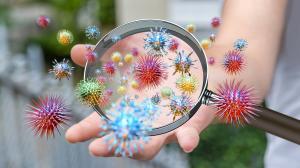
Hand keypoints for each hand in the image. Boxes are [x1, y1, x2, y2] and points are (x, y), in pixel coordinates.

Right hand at [65, 43, 216, 159]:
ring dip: (143, 147)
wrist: (201, 68)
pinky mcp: (194, 119)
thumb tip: (77, 52)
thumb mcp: (132, 55)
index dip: (89, 130)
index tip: (72, 136)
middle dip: (112, 144)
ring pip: (156, 142)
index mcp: (131, 109)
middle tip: (95, 148)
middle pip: (128, 139)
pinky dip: (187, 138)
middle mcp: (148, 121)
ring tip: (131, 148)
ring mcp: (171, 122)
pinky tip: (186, 143)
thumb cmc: (162, 67)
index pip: (106, 124)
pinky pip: (190, 131)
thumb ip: (105, 56)